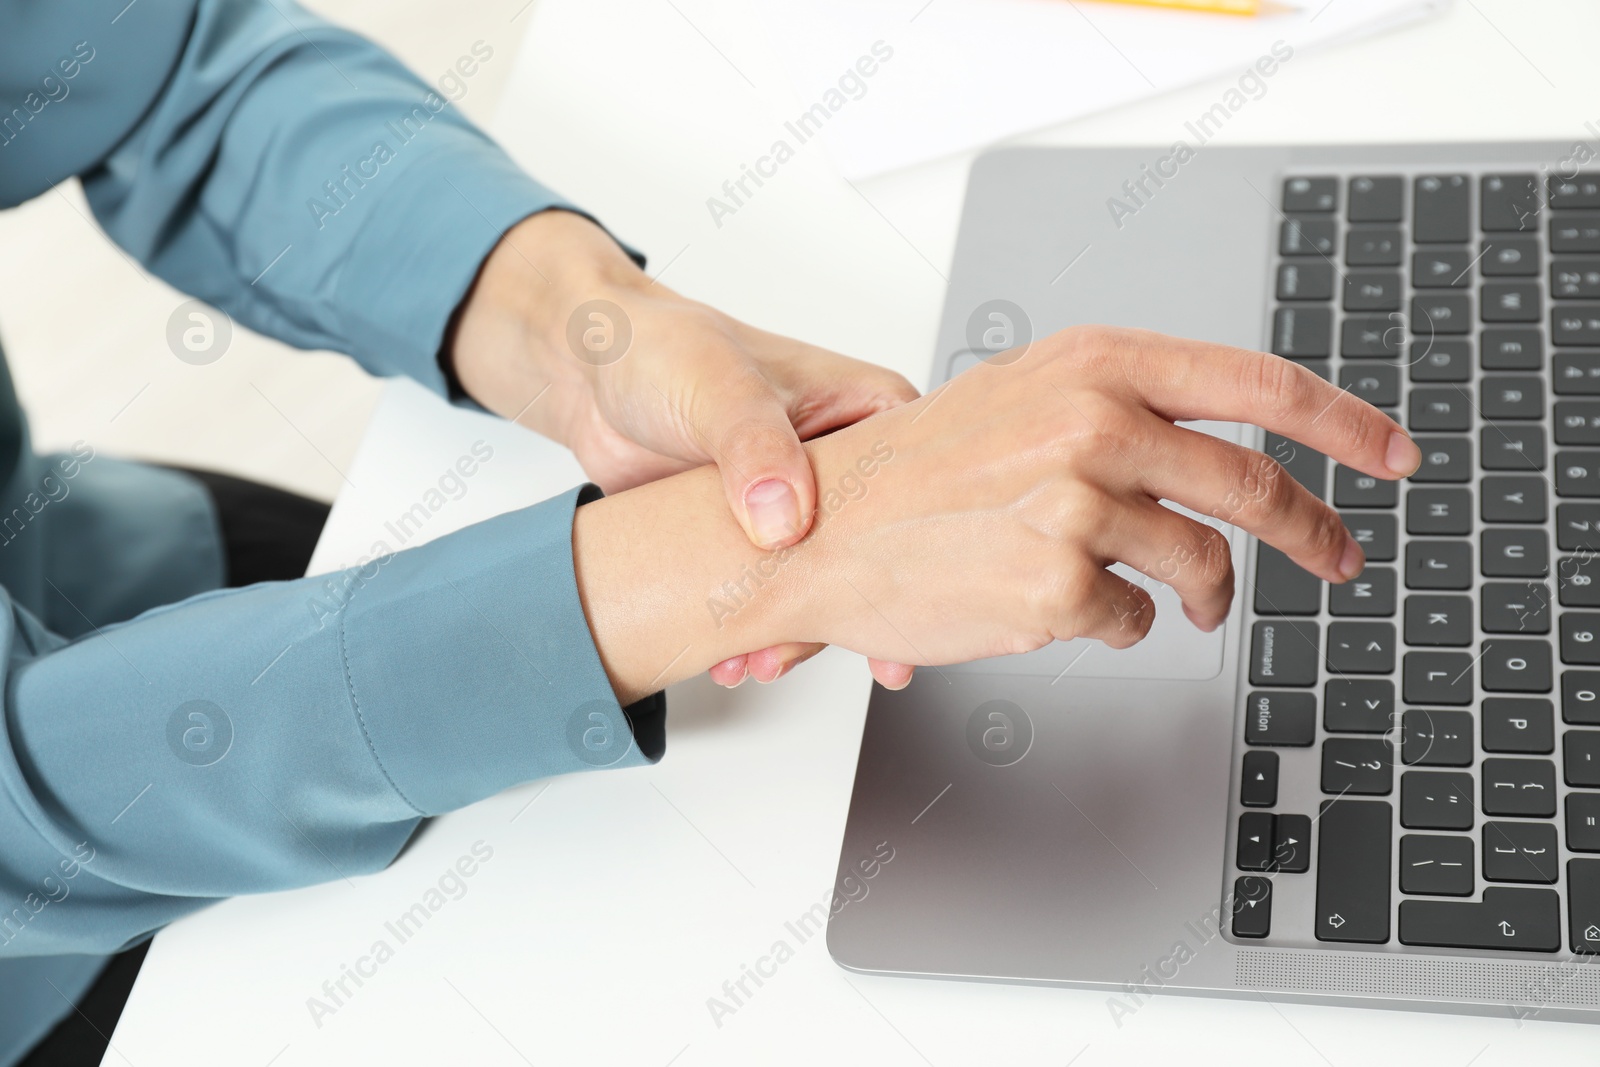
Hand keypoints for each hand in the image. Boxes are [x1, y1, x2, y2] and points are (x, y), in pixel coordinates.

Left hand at [447, 210, 917, 687]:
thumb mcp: (719, 385)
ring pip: (822, 586)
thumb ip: (755, 447)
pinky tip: (736, 654)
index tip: (887, 607)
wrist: (590, 374)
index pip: (921, 489)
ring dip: (795, 633)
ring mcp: (801, 509)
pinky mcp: (755, 541)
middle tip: (821, 649)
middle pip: (874, 554)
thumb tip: (784, 519)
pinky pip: (771, 599)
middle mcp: (844, 465)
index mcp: (868, 411)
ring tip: (762, 659)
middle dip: (849, 613)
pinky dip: (756, 632)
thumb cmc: (663, 349)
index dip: (911, 551)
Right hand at [571, 326, 1421, 703]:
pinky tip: (1066, 608)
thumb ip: (1118, 405)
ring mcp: (1078, 503)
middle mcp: (1093, 421)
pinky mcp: (1058, 584)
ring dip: (1203, 595)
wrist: (815, 531)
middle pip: (1254, 485)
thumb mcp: (1020, 398)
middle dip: (1312, 534)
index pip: (1256, 382)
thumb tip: (1216, 440)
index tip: (1390, 456)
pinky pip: (1134, 622)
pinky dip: (1116, 624)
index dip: (1344, 422)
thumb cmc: (910, 474)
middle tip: (1336, 558)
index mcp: (1093, 364)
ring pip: (1201, 568)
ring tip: (1183, 604)